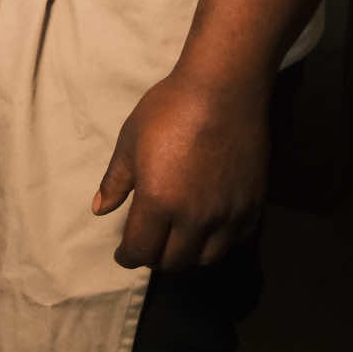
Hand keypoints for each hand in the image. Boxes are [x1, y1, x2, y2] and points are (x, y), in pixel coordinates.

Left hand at [92, 70, 269, 271]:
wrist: (222, 90)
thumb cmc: (169, 109)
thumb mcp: (130, 140)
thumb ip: (116, 180)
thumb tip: (100, 209)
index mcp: (158, 201)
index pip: (141, 250)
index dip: (128, 256)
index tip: (125, 254)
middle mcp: (194, 217)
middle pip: (173, 261)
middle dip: (156, 257)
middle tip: (151, 244)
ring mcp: (226, 215)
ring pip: (206, 258)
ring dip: (188, 255)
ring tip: (179, 240)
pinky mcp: (252, 206)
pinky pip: (235, 241)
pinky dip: (219, 242)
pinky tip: (211, 228)